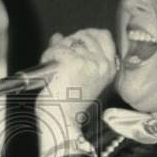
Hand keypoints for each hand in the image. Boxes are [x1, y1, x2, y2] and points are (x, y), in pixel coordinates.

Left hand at [36, 28, 117, 156]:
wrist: (62, 122)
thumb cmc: (68, 105)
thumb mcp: (79, 77)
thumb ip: (73, 53)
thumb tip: (58, 36)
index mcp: (109, 67)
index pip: (103, 35)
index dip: (87, 34)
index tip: (75, 42)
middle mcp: (102, 63)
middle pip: (83, 35)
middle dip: (67, 43)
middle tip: (61, 62)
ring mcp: (88, 61)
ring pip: (66, 41)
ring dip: (55, 52)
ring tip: (55, 71)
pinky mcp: (72, 62)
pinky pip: (55, 49)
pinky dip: (47, 58)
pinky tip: (50, 73)